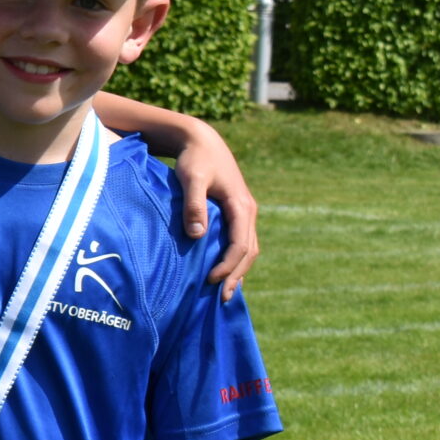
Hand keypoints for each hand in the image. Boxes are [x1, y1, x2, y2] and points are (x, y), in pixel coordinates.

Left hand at [170, 123, 258, 299]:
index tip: (210, 280)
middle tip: (220, 298)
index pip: (241, 244)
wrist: (201, 141)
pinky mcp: (235, 213)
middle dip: (236, 275)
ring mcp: (243, 213)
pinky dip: (235, 259)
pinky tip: (224, 272)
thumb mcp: (191, 179)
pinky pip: (240, 241)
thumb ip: (194, 206)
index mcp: (241, 206)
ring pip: (247, 248)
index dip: (228, 265)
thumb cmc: (194, 160)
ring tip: (224, 292)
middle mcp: (247, 211)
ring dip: (238, 270)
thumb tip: (198, 236)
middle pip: (249, 251)